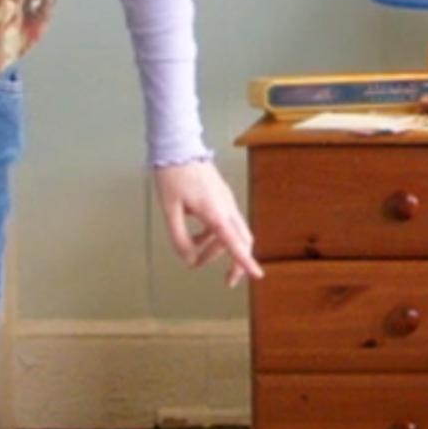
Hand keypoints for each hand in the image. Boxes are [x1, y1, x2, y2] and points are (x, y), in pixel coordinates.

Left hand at [157, 161, 263, 285]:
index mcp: (214, 211)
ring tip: (193, 254)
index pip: (233, 242)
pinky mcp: (222, 198)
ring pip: (234, 232)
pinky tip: (196, 237)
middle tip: (227, 281)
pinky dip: (214, 236)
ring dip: (219, 249)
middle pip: (242, 240)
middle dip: (237, 262)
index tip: (257, 276)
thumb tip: (188, 259)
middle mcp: (226, 207)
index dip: (245, 261)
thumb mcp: (169, 210)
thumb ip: (179, 237)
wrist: (178, 147)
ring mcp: (226, 202)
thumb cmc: (172, 176)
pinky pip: (225, 223)